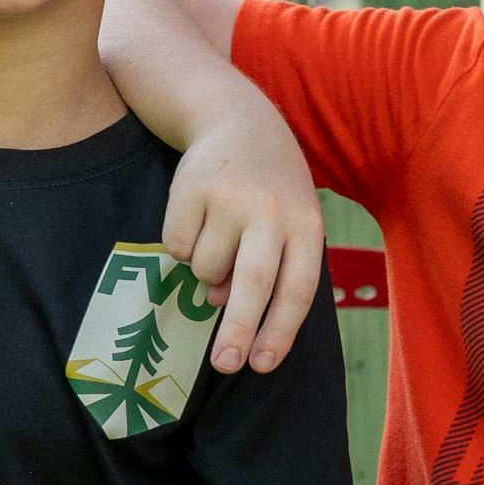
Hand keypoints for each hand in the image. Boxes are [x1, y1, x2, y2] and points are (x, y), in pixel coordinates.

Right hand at [161, 88, 326, 373]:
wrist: (239, 119)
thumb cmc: (271, 189)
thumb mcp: (290, 222)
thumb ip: (268, 269)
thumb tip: (218, 303)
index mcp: (306, 225)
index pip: (298, 289)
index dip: (279, 331)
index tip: (262, 365)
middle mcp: (272, 212)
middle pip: (253, 284)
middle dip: (238, 330)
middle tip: (224, 365)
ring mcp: (230, 199)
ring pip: (207, 270)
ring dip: (206, 274)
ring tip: (220, 240)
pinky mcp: (192, 188)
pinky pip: (177, 247)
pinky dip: (182, 248)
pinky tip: (198, 219)